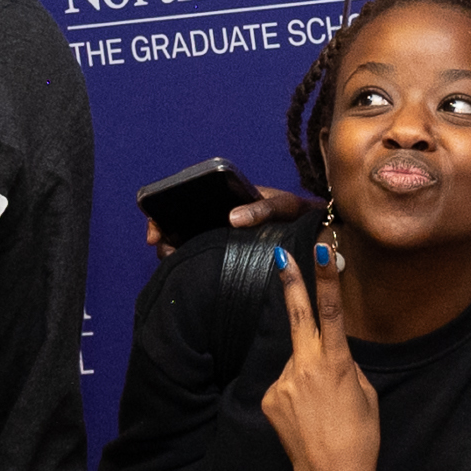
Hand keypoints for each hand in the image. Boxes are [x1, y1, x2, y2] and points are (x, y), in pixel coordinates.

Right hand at [146, 182, 315, 261]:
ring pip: (187, 246)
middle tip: (165, 250)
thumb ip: (262, 208)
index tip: (156, 231)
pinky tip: (191, 272)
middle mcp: (216, 217)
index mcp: (224, 198)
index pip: (183, 201)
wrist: (313, 233)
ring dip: (174, 253)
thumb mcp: (283, 205)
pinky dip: (191, 264)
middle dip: (164, 238)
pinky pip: (202, 259)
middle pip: (178, 226)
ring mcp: (219, 237)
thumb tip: (233, 218)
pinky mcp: (226, 255)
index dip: (162, 215)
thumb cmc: (296, 214)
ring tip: (177, 261)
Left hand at [257, 240, 379, 470]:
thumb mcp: (365, 395)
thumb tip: (330, 358)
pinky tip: (307, 418)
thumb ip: (346, 367)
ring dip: (308, 374)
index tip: (320, 249)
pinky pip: (285, 385)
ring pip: (296, 362)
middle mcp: (304, 367)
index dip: (326, 278)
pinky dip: (297, 395)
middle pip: (297, 316)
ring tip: (322, 409)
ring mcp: (282, 383)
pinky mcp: (269, 399)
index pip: (331, 311)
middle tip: (280, 256)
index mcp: (335, 363)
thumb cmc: (360, 439)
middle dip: (290, 284)